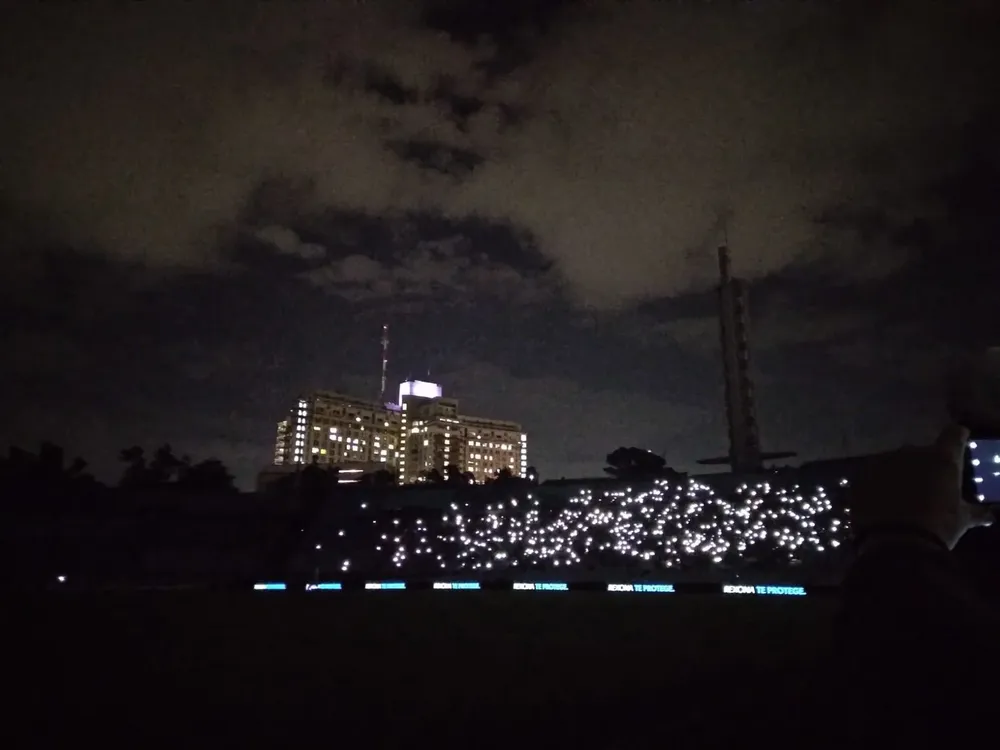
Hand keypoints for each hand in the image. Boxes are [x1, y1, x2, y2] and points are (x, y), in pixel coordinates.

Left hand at [849, 424, 993, 549]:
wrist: (895, 544)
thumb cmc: (937, 528)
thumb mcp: (962, 520)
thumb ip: (977, 512)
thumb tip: (989, 514)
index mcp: (942, 459)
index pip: (954, 434)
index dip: (958, 437)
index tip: (959, 439)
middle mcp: (912, 453)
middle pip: (922, 451)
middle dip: (926, 464)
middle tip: (929, 484)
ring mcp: (884, 461)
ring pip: (896, 461)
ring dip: (901, 473)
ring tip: (903, 496)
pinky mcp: (863, 474)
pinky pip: (875, 473)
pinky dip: (880, 483)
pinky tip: (884, 499)